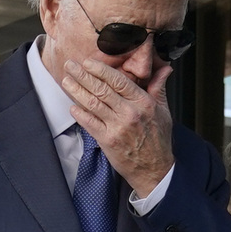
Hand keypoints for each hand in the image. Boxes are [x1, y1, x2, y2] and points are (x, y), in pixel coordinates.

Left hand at [58, 56, 175, 197]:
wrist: (154, 169)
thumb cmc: (158, 140)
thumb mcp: (163, 111)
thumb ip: (159, 88)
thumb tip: (164, 68)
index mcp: (143, 102)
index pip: (119, 80)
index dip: (101, 69)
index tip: (88, 62)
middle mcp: (130, 113)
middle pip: (102, 89)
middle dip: (83, 75)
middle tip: (70, 65)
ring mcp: (117, 127)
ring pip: (93, 103)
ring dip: (76, 91)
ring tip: (66, 81)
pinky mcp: (108, 141)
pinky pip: (90, 123)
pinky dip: (80, 114)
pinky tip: (72, 105)